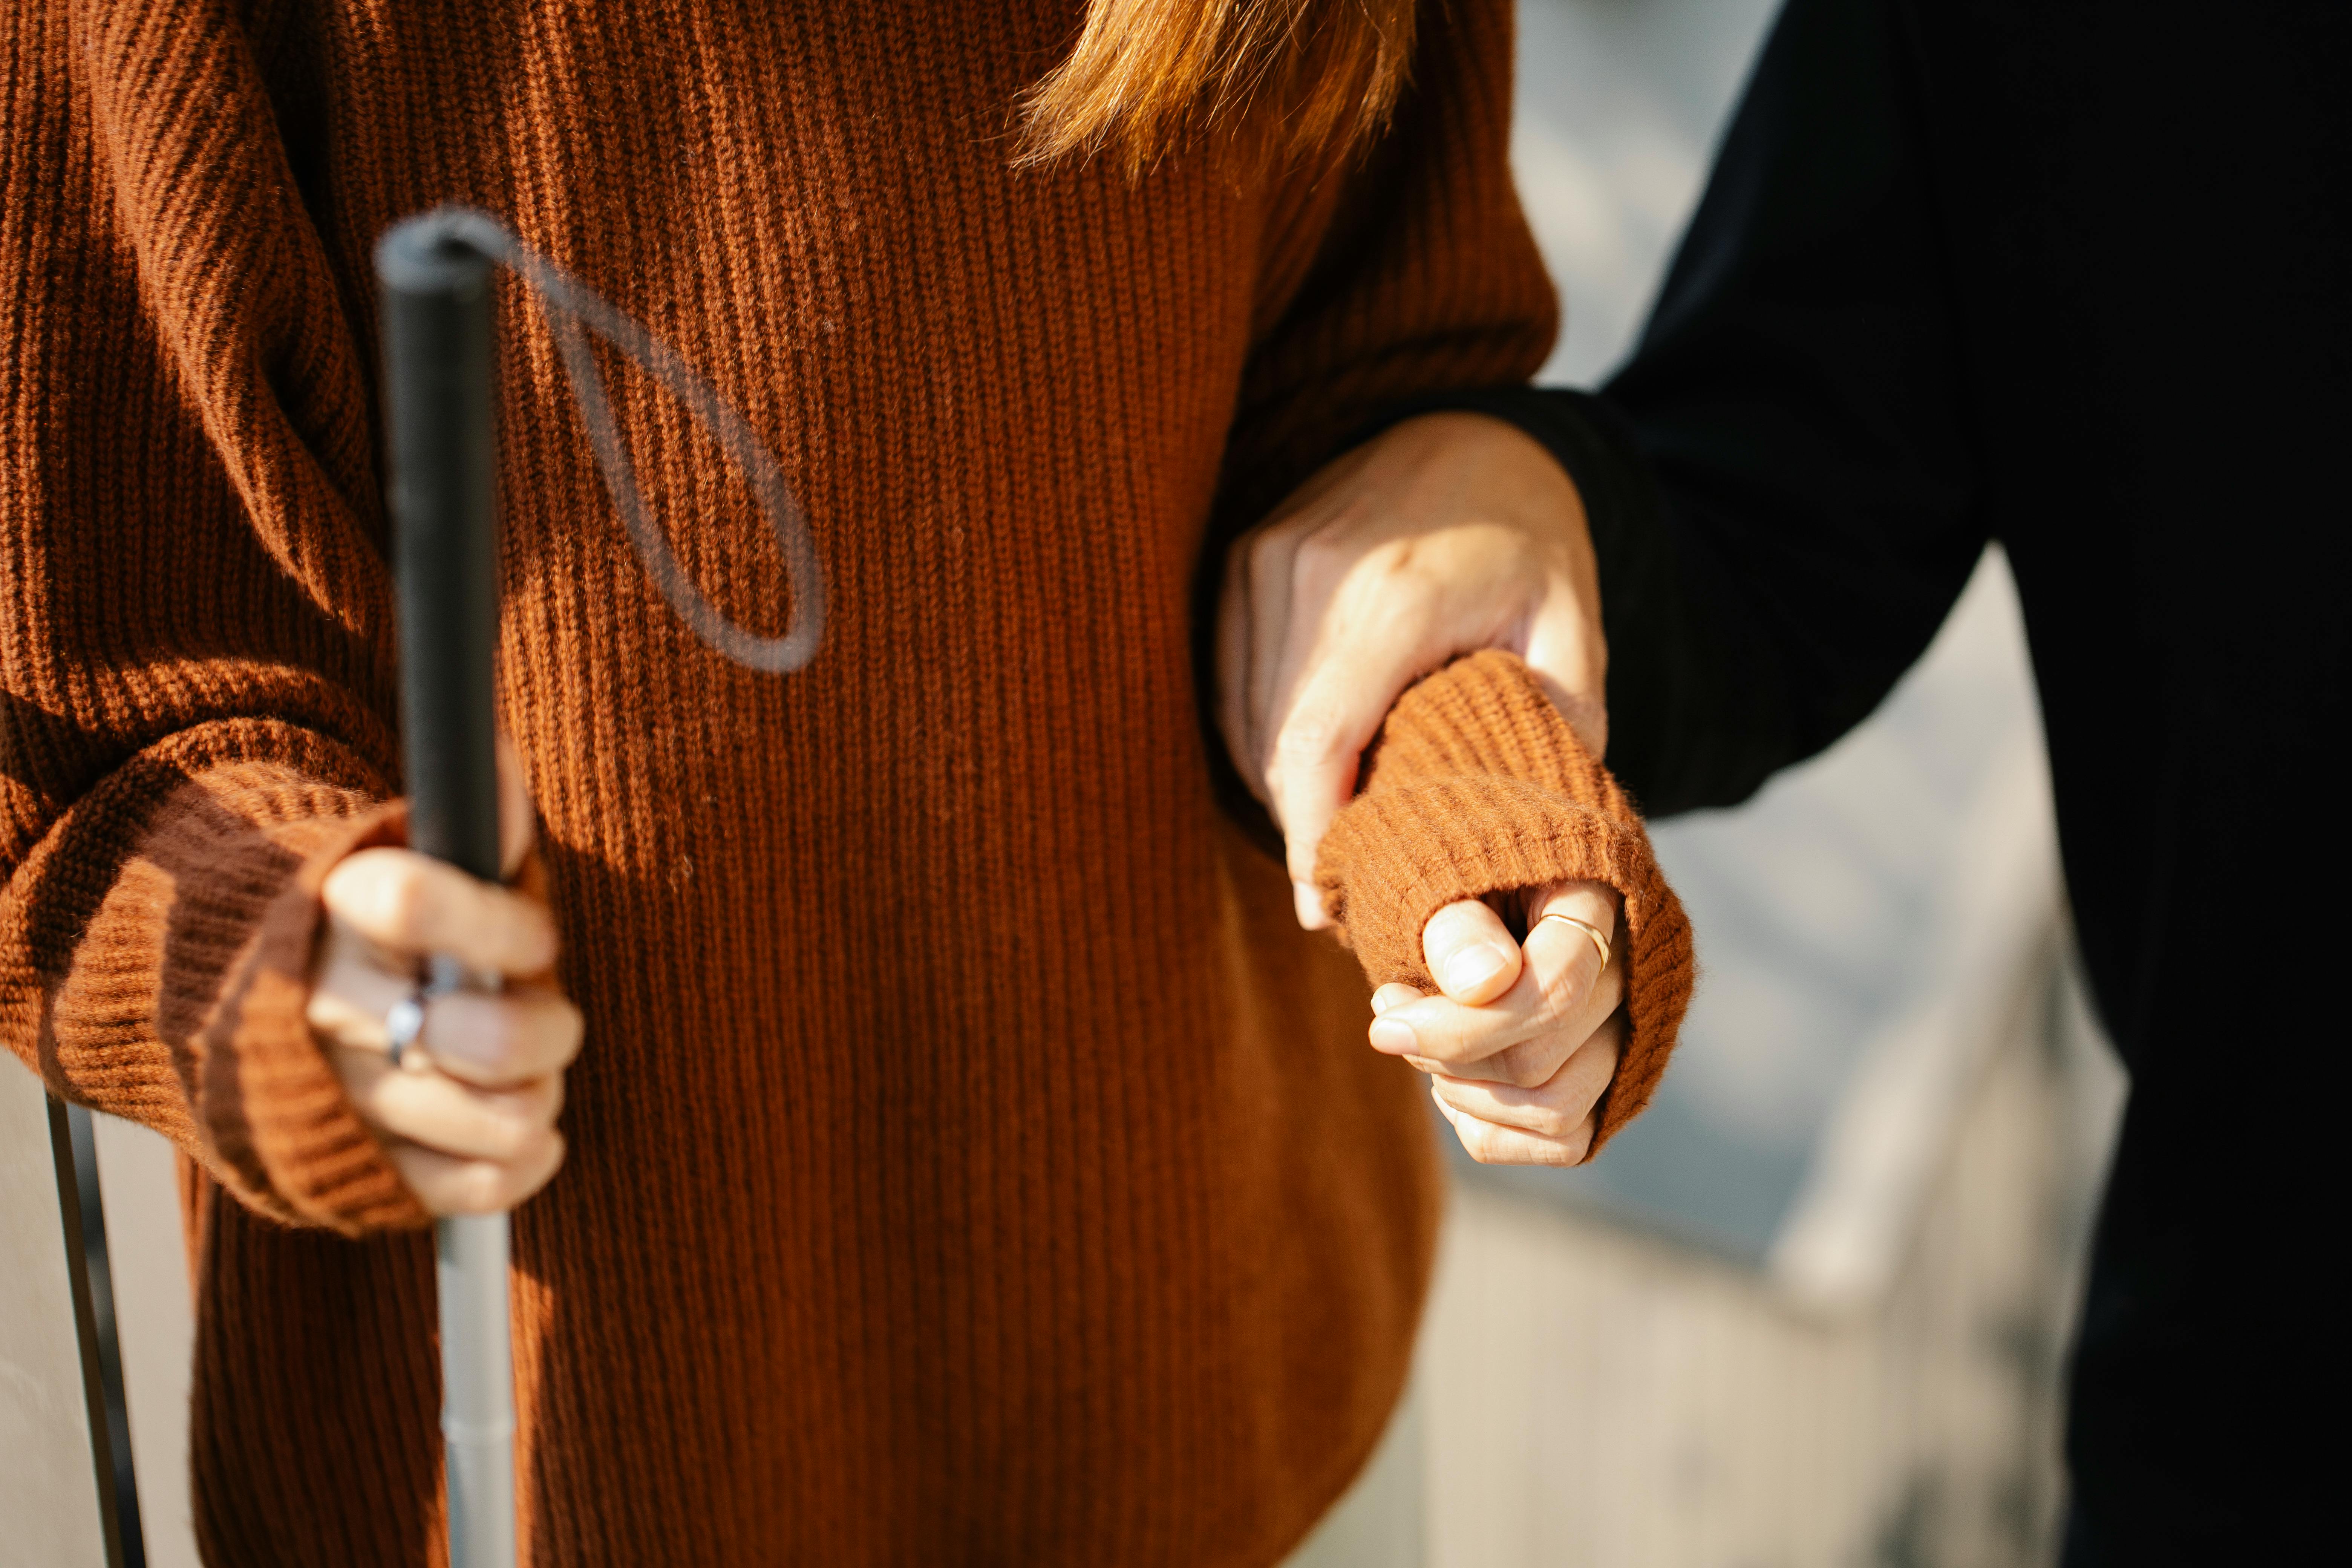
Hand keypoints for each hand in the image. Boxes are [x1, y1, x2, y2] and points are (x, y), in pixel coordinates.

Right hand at [304, 739, 580, 1213]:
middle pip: (484, 1038)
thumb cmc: (388, 926)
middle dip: (547, 1030)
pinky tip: (525, 1133)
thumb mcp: (422, 853)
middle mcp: (330, 1007)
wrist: (273, 1003)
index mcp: (341, 910)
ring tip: (530, 1074)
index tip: (530, 936)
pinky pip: (472, 1185)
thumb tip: (498, 760)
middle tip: (552, 1020)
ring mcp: (343, 1095)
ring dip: (539, 1096)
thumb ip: (475, 818)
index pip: (412, 900)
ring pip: (493, 1115)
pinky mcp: (361, 1171)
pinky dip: (522, 1163)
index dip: (498, 924)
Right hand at [1216, 410, 1604, 928]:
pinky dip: (1261, 734)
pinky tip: (1308, 767)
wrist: (1475, 434)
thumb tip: (1526, 814)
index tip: (1321, 908)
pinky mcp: (1243, 558)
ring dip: (1278, 785)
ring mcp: (1263, 558)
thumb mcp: (1572, 623)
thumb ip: (1560, 718)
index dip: (1310, 839)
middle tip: (1341, 886)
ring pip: (1241, 716)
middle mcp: (1307, 572)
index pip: (1313, 746)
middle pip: (1270, 743)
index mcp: (1391, 595)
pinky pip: (1230, 677)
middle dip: (1299, 825)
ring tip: (1330, 833)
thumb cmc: (1529, 538)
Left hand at [1372, 879, 1624, 1165]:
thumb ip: (1457, 923)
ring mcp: (1625, 1033)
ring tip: (1420, 1047)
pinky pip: (1564, 1143)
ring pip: (1558, 1113)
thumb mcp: (1438, 872)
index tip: (1383, 1021)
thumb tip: (1485, 984)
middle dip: (1445, 1053)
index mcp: (1598, 899)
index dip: (1461, 1026)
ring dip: (1466, 1095)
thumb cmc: (1447, 869)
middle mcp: (1629, 972)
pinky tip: (1450, 1083)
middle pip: (1542, 1059)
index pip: (1556, 989)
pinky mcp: (1606, 1084)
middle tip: (1390, 1017)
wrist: (1461, 884)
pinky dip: (1491, 1129)